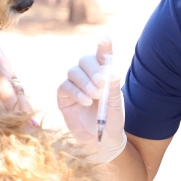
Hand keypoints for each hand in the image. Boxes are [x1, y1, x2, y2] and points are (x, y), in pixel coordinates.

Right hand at [57, 38, 126, 161]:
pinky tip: (86, 102)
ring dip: (84, 82)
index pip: (103, 56)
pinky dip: (76, 92)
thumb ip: (113, 88)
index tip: (104, 38)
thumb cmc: (112, 122)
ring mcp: (75, 86)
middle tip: (101, 84)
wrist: (102, 142)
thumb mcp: (116, 106)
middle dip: (93, 70)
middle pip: (85, 61)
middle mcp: (88, 77)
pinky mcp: (64, 97)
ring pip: (73, 72)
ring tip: (94, 96)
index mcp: (104, 75)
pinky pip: (65, 86)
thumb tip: (113, 71)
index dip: (103, 46)